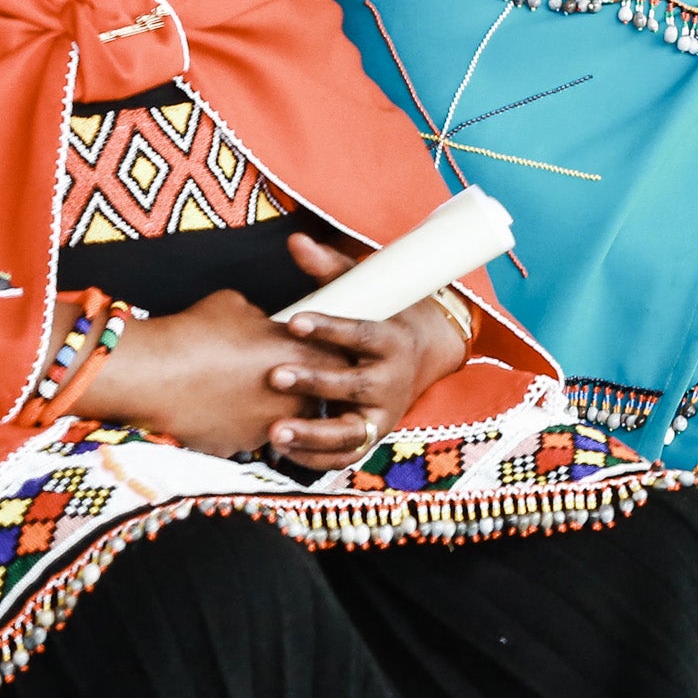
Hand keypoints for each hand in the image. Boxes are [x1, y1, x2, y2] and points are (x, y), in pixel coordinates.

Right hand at [82, 289, 318, 457]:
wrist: (153, 373)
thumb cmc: (196, 331)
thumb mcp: (239, 307)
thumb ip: (263, 320)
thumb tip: (262, 325)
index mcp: (303, 356)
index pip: (339, 361)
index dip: (328, 357)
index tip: (318, 354)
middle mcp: (295, 397)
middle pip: (318, 398)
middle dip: (308, 390)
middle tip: (287, 379)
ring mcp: (268, 428)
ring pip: (285, 422)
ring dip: (273, 411)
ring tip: (245, 394)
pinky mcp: (239, 449)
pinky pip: (249, 438)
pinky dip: (240, 426)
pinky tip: (219, 410)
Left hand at [270, 231, 472, 469]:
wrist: (422, 353)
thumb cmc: (381, 316)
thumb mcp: (365, 291)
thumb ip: (329, 269)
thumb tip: (295, 240)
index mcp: (392, 340)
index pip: (362, 333)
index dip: (330, 328)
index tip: (294, 322)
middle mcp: (391, 381)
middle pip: (354, 385)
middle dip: (315, 383)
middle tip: (275, 376)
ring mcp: (381, 414)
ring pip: (350, 432)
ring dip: (313, 434)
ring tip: (275, 431)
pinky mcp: (370, 437)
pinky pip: (343, 456)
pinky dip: (314, 457)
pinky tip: (281, 449)